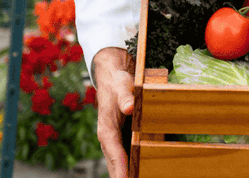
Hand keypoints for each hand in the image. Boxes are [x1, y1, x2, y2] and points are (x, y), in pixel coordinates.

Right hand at [92, 47, 134, 177]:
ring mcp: (114, 141)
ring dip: (127, 173)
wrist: (113, 80)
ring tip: (141, 177)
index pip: (114, 153)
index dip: (120, 168)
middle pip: (115, 164)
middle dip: (123, 176)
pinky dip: (130, 166)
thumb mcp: (122, 86)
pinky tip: (141, 172)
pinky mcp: (120, 140)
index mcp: (106, 129)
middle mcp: (108, 139)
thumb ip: (126, 97)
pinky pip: (124, 157)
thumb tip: (130, 107)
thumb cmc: (118, 84)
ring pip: (119, 163)